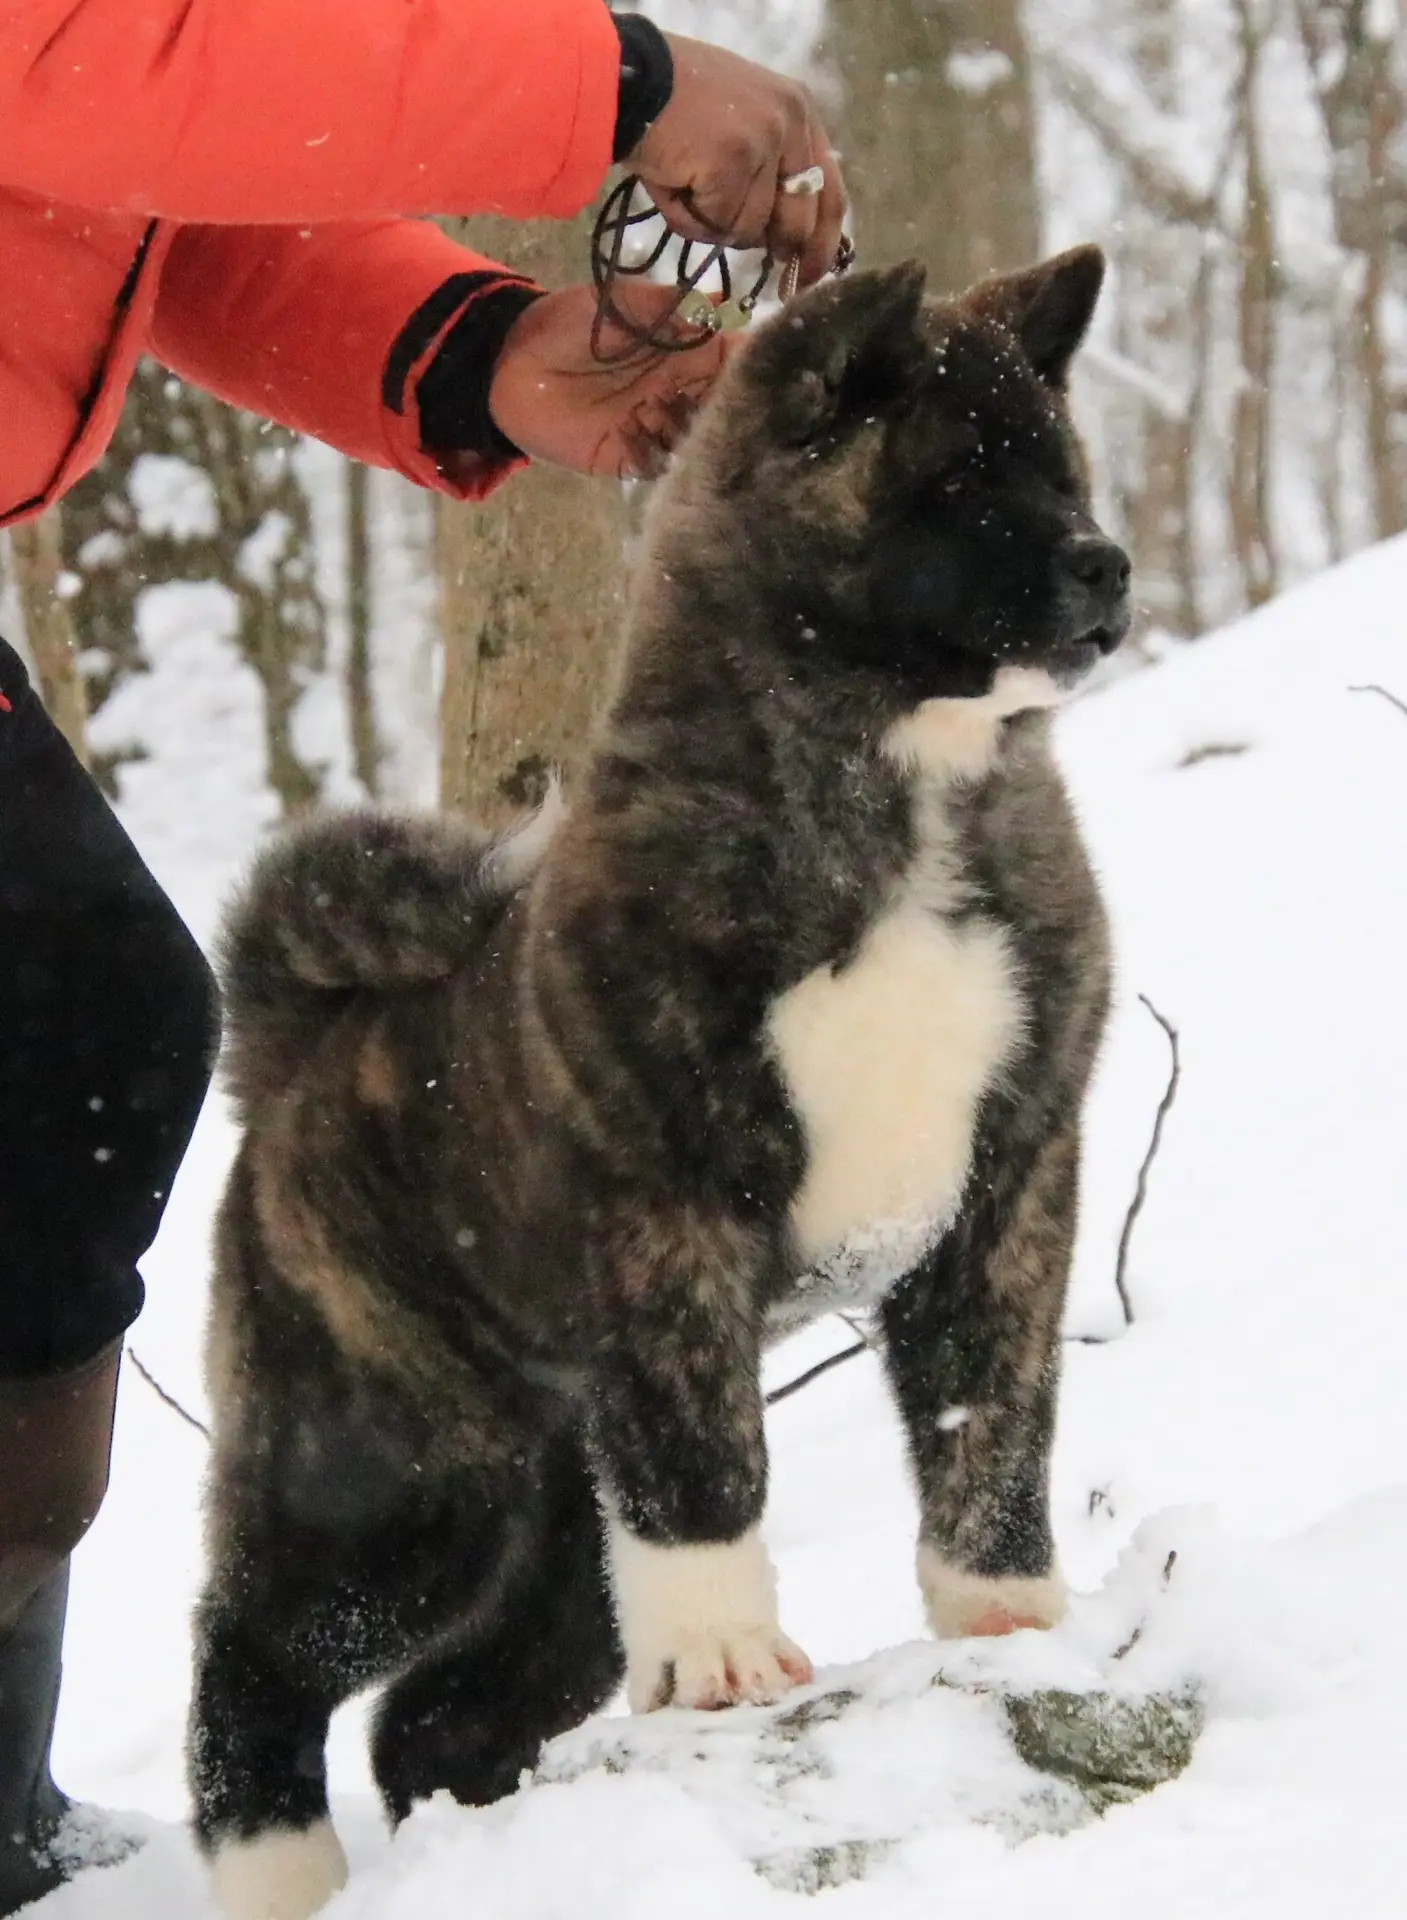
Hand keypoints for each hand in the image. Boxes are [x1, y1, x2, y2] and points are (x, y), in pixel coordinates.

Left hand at [487, 280, 734, 480]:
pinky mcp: (629, 459)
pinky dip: (654, 454)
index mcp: (687, 354)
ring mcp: (657, 429)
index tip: (764, 367)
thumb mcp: (620, 301)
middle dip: (731, 409)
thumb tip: (719, 307)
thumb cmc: (567, 324)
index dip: (754, 366)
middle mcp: (681, 395)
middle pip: (726, 409)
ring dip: (689, 431)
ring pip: (698, 443)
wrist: (510, 363)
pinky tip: (633, 430)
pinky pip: (658, 467)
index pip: (737, 363)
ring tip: (661, 408)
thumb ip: (668, 304)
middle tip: (719, 401)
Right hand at [627, 34, 846, 289]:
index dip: (822, 243)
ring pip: (751, 228)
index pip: (829, 192)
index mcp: (799, 110)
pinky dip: (690, 219)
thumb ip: (772, 170)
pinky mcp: (733, 161)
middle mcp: (790, 120)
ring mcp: (764, 139)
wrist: (630, 80)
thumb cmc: (677, 110)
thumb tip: (783, 242)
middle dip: (776, 249)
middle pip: (798, 220)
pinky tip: (673, 186)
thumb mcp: (741, 128)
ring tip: (686, 188)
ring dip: (714, 225)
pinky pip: (718, 224)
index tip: (809, 277)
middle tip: (760, 265)